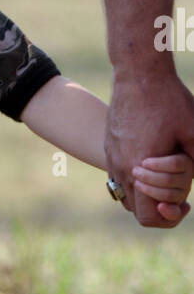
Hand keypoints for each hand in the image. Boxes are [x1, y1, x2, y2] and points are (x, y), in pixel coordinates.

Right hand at [105, 72, 193, 226]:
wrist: (138, 74)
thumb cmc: (169, 101)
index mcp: (142, 170)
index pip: (147, 217)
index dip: (168, 218)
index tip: (185, 204)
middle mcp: (122, 168)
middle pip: (136, 209)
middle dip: (159, 206)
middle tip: (180, 192)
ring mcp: (112, 158)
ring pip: (125, 195)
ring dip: (145, 194)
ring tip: (165, 179)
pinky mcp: (109, 148)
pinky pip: (118, 176)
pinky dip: (135, 179)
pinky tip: (151, 162)